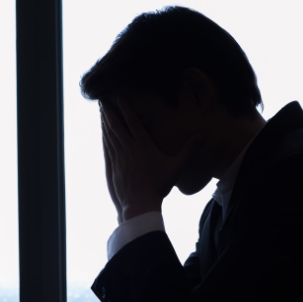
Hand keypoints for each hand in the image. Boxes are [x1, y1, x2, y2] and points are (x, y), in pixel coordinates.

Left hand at [100, 98, 202, 222]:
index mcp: (143, 146)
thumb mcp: (176, 168)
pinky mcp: (113, 166)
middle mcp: (129, 149)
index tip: (119, 96)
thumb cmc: (158, 187)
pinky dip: (104, 136)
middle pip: (116, 125)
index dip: (125, 107)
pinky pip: (107, 147)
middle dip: (110, 110)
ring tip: (101, 109)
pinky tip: (102, 130)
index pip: (133, 122)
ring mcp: (119, 158)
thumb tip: (201, 137)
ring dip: (105, 120)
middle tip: (103, 98)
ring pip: (109, 134)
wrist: (139, 205)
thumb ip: (189, 151)